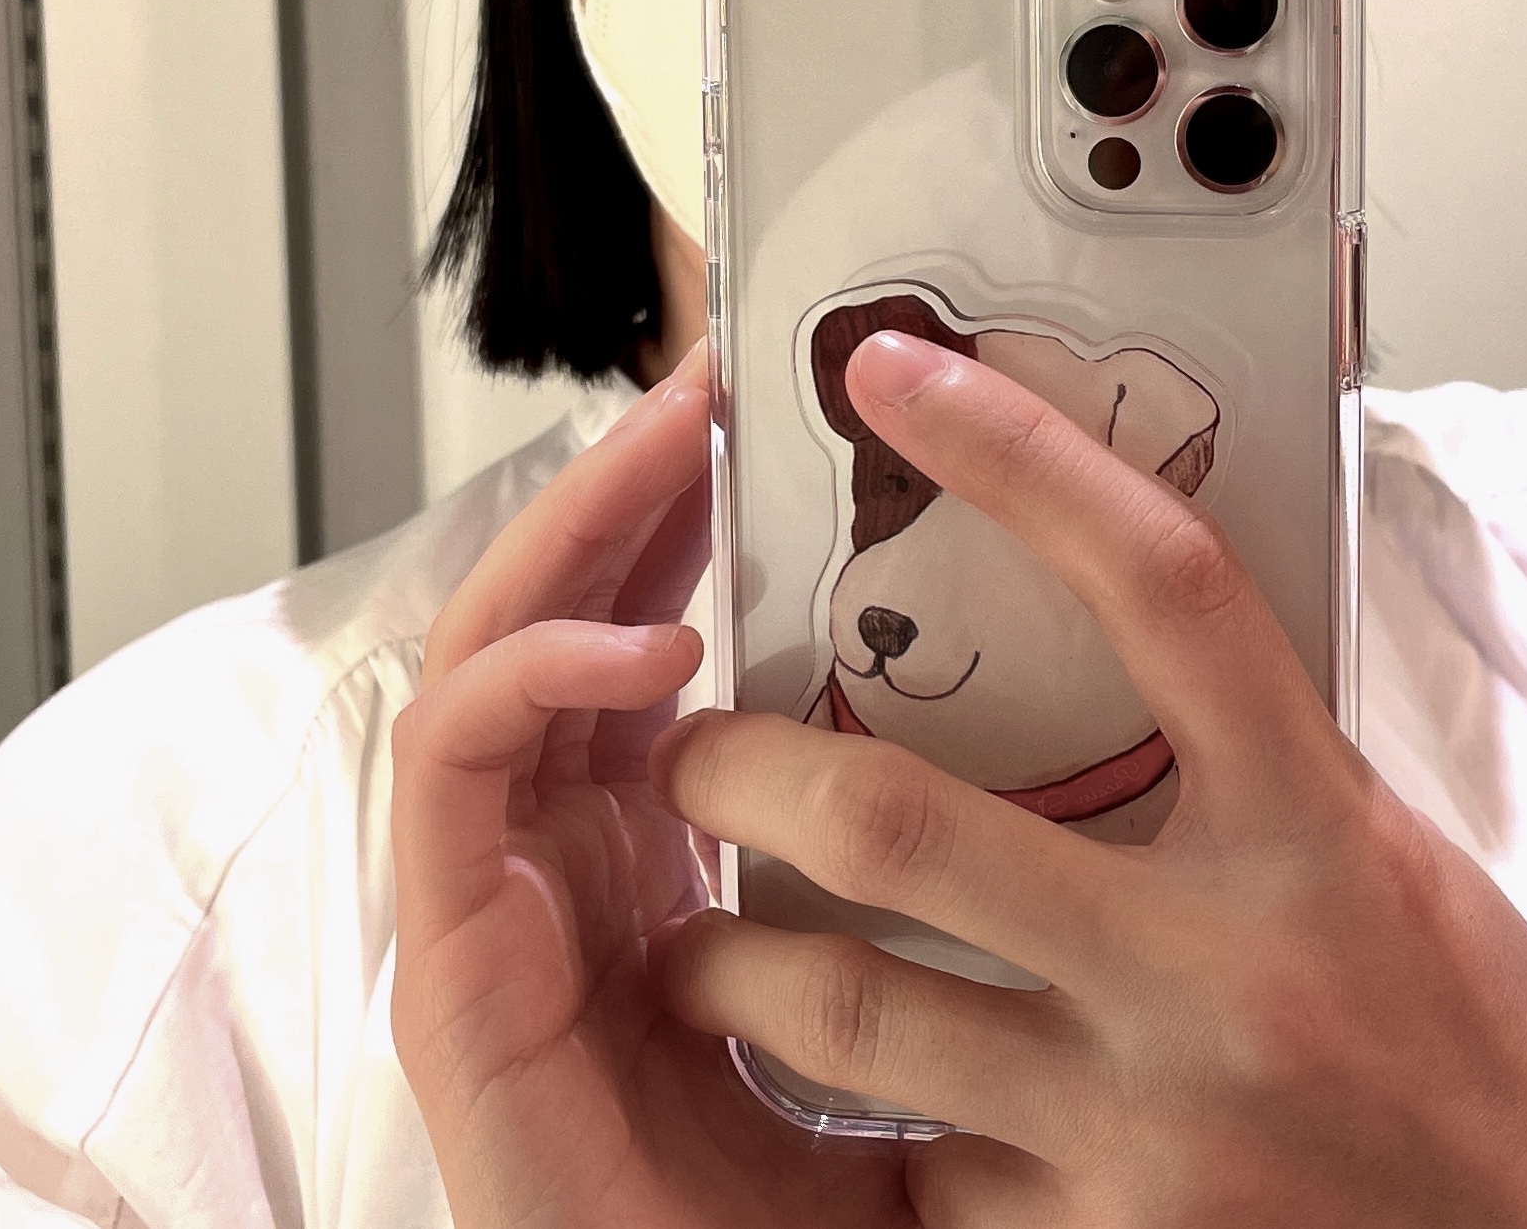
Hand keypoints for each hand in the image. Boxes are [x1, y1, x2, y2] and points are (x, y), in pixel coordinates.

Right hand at [390, 345, 912, 1228]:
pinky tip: (642, 648)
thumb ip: (936, 892)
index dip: (686, 520)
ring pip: (495, 655)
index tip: (770, 421)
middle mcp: (564, 863)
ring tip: (668, 446)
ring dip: (572, 533)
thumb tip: (1077, 735)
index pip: (644, 639)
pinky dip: (528, 680)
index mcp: (654, 858)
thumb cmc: (830, 1214)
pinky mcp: (449, 967)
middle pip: (562, 621)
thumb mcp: (911, 1009)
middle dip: (625, 486)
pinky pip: (452, 774)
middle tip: (706, 381)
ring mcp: (496, 902)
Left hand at [650, 333, 1526, 1227]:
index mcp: (1316, 827)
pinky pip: (924, 1179)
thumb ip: (1250, 763)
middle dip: (747, 774)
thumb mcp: (1387, 858)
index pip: (1157, 583)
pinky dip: (873, 1132)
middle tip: (693, 747)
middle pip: (906, 828)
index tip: (896, 370)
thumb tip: (1112, 633)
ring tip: (697, 938)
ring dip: (735, 970)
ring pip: (855, 1020)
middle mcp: (1221, 973)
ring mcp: (1150, 1132)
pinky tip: (844, 1105)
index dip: (1016, 455)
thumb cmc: (1494, 1053)